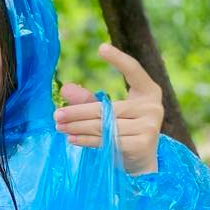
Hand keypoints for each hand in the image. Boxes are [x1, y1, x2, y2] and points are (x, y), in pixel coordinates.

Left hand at [53, 44, 162, 174]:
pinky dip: (86, 140)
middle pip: (107, 108)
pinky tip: (71, 138)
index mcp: (149, 92)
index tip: (101, 47)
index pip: (134, 70)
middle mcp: (153, 107)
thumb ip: (90, 101)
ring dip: (78, 127)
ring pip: (104, 126)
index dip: (119, 59)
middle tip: (56, 115)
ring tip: (60, 127)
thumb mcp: (111, 113)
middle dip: (78, 112)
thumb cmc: (125, 131)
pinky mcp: (142, 144)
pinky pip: (107, 141)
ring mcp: (150, 126)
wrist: (143, 162)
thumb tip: (66, 89)